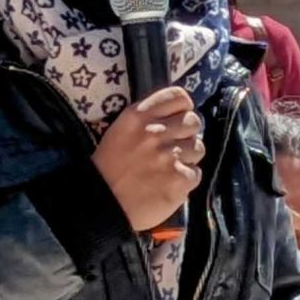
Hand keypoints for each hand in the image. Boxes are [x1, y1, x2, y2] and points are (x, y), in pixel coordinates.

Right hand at [93, 87, 203, 231]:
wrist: (102, 203)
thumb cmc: (110, 168)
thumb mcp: (121, 131)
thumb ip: (148, 119)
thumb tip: (178, 115)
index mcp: (138, 115)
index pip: (178, 97)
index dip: (182, 108)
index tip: (177, 118)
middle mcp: (155, 132)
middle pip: (193, 121)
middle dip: (187, 134)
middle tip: (173, 148)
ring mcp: (169, 156)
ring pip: (198, 148)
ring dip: (187, 158)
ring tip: (168, 168)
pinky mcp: (179, 179)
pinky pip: (196, 173)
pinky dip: (185, 180)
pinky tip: (168, 184)